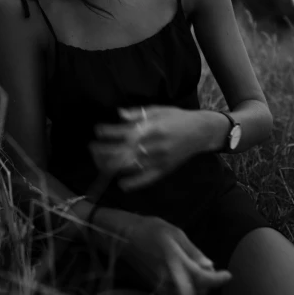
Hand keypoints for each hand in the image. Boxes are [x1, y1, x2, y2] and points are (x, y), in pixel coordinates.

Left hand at [89, 105, 206, 190]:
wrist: (201, 132)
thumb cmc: (178, 118)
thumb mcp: (158, 110)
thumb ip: (138, 113)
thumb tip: (118, 114)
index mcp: (152, 128)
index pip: (123, 132)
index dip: (108, 132)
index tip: (97, 130)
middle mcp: (153, 145)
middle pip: (122, 151)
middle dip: (103, 150)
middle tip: (92, 147)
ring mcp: (158, 160)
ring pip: (129, 166)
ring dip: (112, 165)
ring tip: (99, 162)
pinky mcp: (164, 170)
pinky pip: (146, 180)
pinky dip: (132, 183)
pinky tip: (121, 184)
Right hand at [123, 215, 231, 294]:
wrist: (125, 237)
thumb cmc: (151, 229)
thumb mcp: (176, 234)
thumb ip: (193, 251)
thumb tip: (209, 265)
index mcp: (176, 263)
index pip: (203, 279)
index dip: (218, 279)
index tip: (228, 275)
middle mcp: (169, 279)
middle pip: (197, 292)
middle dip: (208, 282)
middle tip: (209, 267)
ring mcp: (161, 286)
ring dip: (197, 287)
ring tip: (196, 268)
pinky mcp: (155, 288)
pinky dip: (185, 289)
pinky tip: (184, 274)